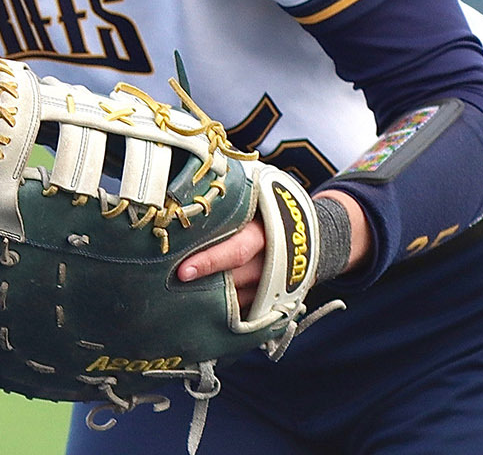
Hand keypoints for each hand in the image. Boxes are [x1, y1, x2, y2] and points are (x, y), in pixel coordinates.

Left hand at [176, 189, 368, 308]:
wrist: (311, 232)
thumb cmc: (271, 205)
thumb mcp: (261, 190)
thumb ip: (234, 186)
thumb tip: (196, 167)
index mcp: (267, 231)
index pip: (237, 250)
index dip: (210, 261)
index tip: (182, 271)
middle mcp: (270, 261)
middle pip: (234, 280)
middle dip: (204, 286)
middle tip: (171, 289)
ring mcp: (273, 285)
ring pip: (239, 300)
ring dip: (211, 303)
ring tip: (177, 303)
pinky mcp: (272, 301)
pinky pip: (245, 312)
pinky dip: (224, 315)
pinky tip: (198, 314)